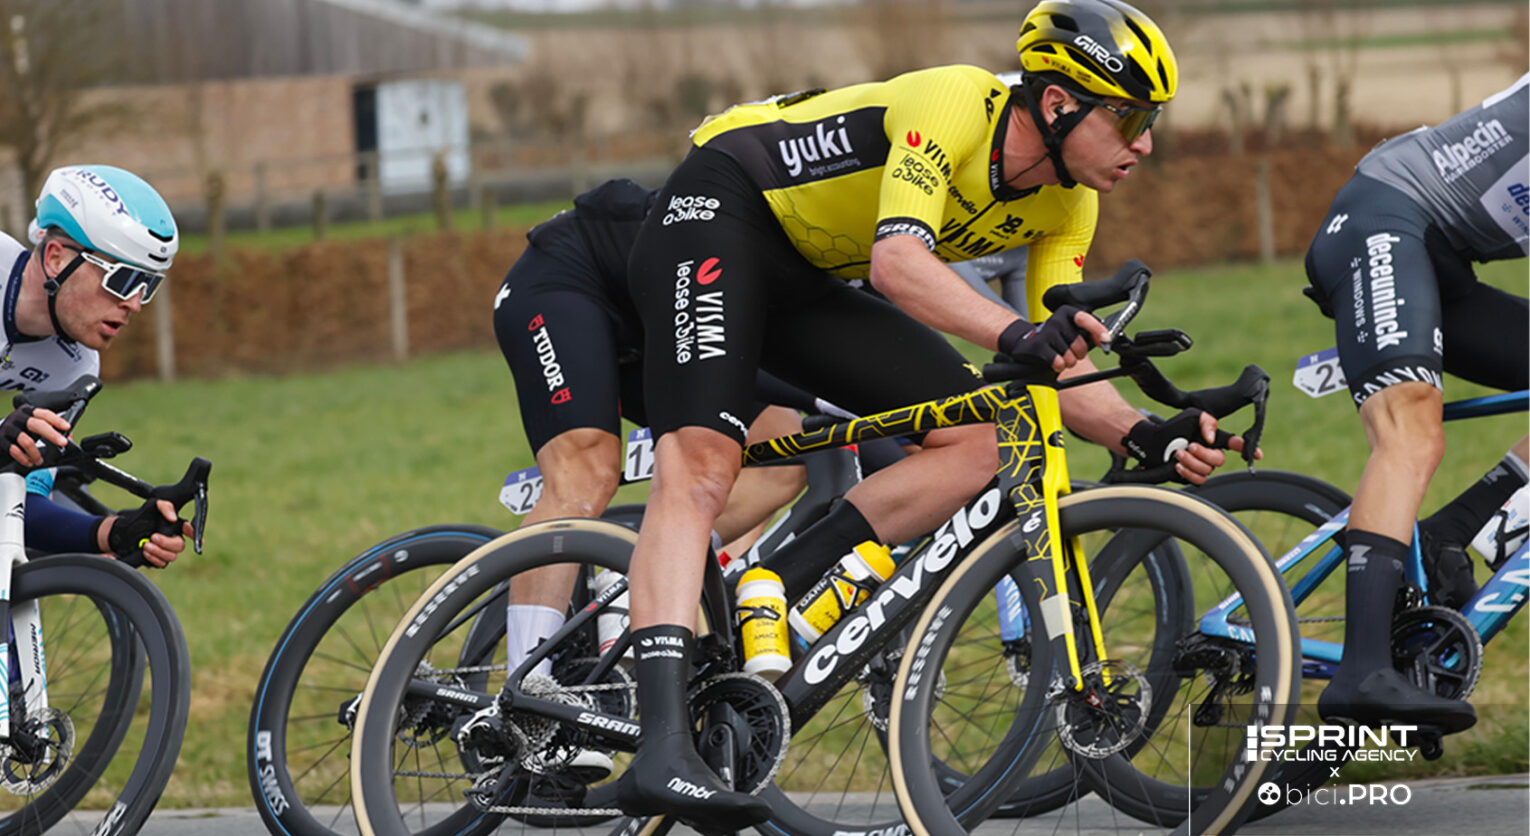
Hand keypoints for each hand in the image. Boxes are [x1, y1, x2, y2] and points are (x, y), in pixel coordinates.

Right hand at [2, 406, 69, 466]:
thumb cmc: (19, 433)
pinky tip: (29, 462)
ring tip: (39, 460)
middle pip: (37, 424)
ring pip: (26, 440)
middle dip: (52, 434)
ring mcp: (8, 428)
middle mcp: (18, 418)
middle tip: (62, 443)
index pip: (44, 414)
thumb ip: (51, 430)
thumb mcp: (34, 429)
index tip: (67, 427)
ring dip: (36, 454)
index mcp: (28, 412)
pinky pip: (15, 450)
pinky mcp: (1, 439)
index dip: (56, 420)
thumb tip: (69, 435)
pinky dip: (24, 459)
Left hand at [104, 498, 193, 567]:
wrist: (124, 531)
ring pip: (172, 556)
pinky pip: (162, 564)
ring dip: (159, 552)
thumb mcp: (153, 506)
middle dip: (167, 543)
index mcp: (176, 526)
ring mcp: (166, 550)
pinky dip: (154, 559)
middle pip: (180, 546)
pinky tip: (145, 552)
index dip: (194, 532)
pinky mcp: (158, 559)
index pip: (190, 530)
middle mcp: (173, 539)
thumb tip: (173, 518)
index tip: (189, 531)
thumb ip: (165, 507)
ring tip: (146, 545)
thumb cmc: (141, 517)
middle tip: (153, 537)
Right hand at [998, 306, 1110, 371]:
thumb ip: (1088, 332)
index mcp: (1066, 313)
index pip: (1086, 319)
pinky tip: (1052, 360)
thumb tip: (1106, 340)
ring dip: (1067, 362)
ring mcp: (1047, 332)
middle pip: (1081, 345)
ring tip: (1059, 355)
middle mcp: (1057, 320)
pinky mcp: (1039, 346)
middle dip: (1078, 354)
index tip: (1106, 342)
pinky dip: (1058, 365)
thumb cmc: (1052, 338)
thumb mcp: (1069, 330)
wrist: (1024, 342)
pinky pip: (1059, 362)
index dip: (1098, 331)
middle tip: (1070, 352)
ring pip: (1070, 357)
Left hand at [1122, 409, 1262, 485]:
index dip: (1248, 449)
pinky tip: (1177, 465)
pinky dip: (1188, 472)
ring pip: (1207, 471)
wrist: (1152, 442)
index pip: (1235, 444)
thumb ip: (1207, 421)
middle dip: (1204, 454)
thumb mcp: (1192, 416)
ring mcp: (1201, 466)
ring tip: (1178, 453)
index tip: (1258, 454)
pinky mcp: (1191, 476)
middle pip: (1219, 460)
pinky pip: (1198, 480)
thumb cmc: (1173, 428)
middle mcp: (1210, 454)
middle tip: (1189, 446)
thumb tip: (1212, 439)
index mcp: (1214, 439)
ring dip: (1191, 461)